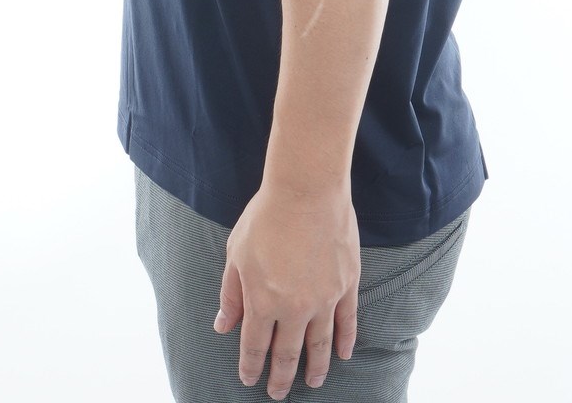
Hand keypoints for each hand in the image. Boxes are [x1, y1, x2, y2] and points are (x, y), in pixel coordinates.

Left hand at [212, 177, 359, 396]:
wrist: (307, 188)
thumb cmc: (266, 216)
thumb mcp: (236, 253)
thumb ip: (231, 294)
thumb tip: (223, 326)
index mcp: (263, 302)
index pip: (255, 347)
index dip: (251, 367)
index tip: (249, 380)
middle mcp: (295, 307)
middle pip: (288, 354)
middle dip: (280, 377)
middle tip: (277, 393)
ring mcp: (324, 298)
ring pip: (320, 344)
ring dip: (314, 368)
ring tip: (312, 383)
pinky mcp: (346, 283)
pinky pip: (347, 321)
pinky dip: (345, 340)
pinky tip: (343, 355)